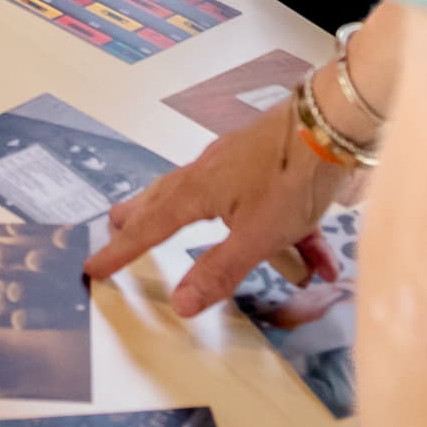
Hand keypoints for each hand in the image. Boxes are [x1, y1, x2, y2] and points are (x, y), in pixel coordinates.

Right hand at [83, 90, 356, 314]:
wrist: (333, 121)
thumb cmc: (291, 178)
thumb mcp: (258, 235)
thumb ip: (220, 269)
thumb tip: (179, 304)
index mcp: (199, 191)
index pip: (150, 227)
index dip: (122, 251)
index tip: (92, 266)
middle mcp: (210, 172)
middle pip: (164, 198)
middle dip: (140, 215)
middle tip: (114, 225)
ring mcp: (238, 161)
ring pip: (203, 194)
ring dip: (186, 214)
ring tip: (173, 223)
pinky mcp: (265, 159)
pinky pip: (255, 201)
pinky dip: (277, 233)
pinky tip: (316, 260)